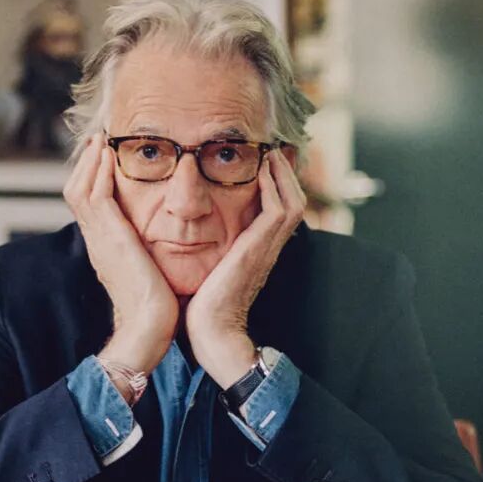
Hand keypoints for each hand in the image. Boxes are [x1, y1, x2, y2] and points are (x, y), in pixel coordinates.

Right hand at [64, 132, 178, 373]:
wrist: (150, 327)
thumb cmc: (158, 308)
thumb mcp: (150, 271)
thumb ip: (148, 253)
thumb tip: (163, 242)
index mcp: (104, 248)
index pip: (88, 205)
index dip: (92, 179)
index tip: (104, 158)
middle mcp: (96, 241)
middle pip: (76, 191)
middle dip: (85, 164)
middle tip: (97, 140)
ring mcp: (98, 238)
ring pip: (79, 188)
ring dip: (90, 161)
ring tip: (100, 139)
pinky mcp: (109, 236)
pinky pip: (95, 193)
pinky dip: (98, 171)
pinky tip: (109, 153)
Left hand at [185, 149, 305, 388]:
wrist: (210, 332)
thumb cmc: (202, 306)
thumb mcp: (208, 268)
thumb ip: (210, 249)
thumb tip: (190, 233)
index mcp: (258, 250)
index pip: (277, 208)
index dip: (275, 184)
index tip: (260, 161)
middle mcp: (268, 247)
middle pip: (292, 199)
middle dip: (285, 173)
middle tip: (271, 149)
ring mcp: (268, 248)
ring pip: (292, 199)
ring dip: (282, 173)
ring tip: (270, 151)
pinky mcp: (260, 248)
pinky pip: (278, 208)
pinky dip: (274, 185)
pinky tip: (261, 167)